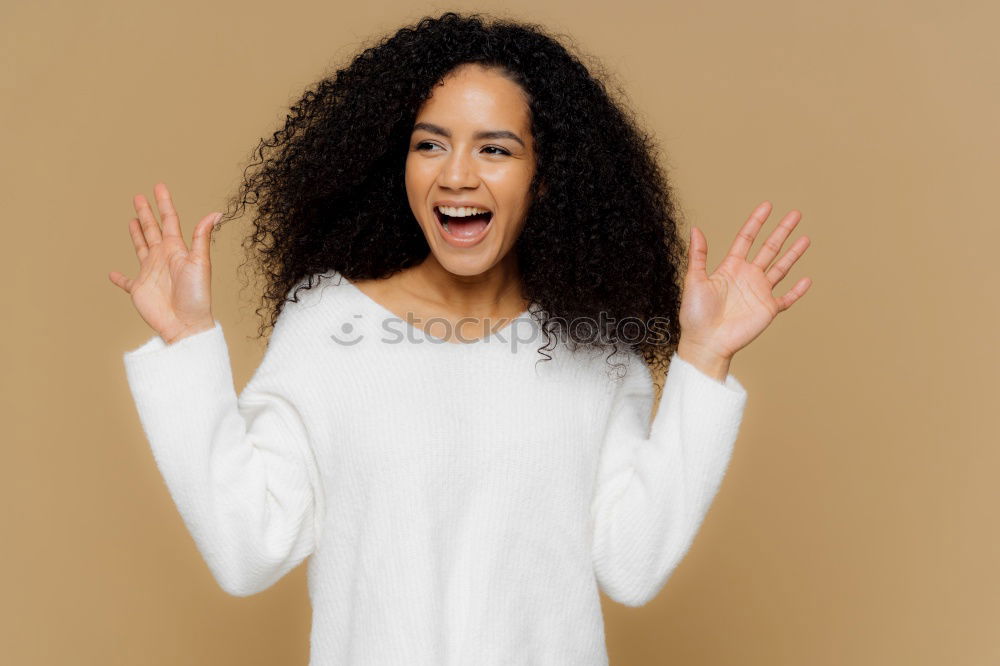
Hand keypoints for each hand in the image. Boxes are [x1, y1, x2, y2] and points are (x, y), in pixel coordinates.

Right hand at [108, 183, 222, 344]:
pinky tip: (112, 274)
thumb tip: (216, 213)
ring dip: (136, 235)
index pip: (169, 221)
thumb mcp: (201, 263)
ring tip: (131, 220)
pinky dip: (119, 278)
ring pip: (140, 248)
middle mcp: (163, 258)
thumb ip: (202, 237)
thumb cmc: (197, 295)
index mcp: (177, 250)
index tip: (158, 186)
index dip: (164, 204)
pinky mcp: (140, 290)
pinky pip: (126, 282)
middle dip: (146, 213)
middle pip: (152, 230)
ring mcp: (150, 273)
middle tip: (138, 197)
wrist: (186, 324)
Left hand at [678, 201, 811, 359]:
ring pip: (781, 268)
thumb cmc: (695, 314)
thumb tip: (695, 228)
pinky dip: (798, 290)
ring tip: (805, 238)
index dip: (756, 222)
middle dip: (782, 231)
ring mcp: (759, 293)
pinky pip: (787, 298)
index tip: (767, 206)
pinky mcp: (767, 309)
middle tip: (796, 214)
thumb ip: (698, 255)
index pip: (746, 239)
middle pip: (769, 248)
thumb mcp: (694, 280)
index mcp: (730, 268)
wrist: (705, 342)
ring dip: (793, 254)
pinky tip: (807, 279)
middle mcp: (747, 277)